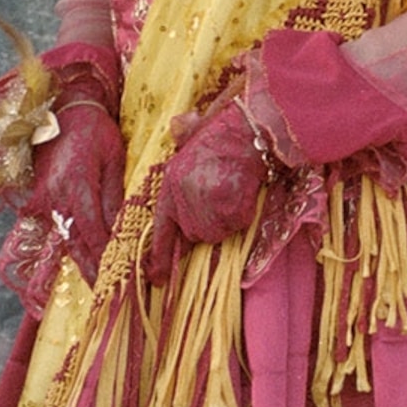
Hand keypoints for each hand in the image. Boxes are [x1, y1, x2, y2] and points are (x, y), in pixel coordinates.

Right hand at [26, 95, 126, 280]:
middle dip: (93, 270)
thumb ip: (116, 196)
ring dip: (82, 261)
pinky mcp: (36, 201)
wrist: (61, 113)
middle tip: (109, 295)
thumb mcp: (114, 159)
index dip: (107, 259)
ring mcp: (41, 201)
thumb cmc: (94, 133)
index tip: (122, 279)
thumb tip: (124, 231)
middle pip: (76, 244)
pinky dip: (70, 244)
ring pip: (64, 239)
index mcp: (76, 187)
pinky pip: (55, 228)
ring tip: (99, 285)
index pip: (94, 234)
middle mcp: (53, 199)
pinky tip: (83, 261)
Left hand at [148, 96, 273, 276]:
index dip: (159, 256)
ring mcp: (206, 206)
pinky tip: (244, 193)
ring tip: (233, 192)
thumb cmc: (224, 133)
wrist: (249, 129)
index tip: (157, 278)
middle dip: (207, 223)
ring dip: (227, 220)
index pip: (162, 227)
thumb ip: (182, 151)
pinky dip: (244, 214)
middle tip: (220, 198)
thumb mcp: (193, 140)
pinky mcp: (230, 210)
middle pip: (194, 233)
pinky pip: (237, 225)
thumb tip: (178, 127)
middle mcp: (184, 197)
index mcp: (171, 183)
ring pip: (217, 233)